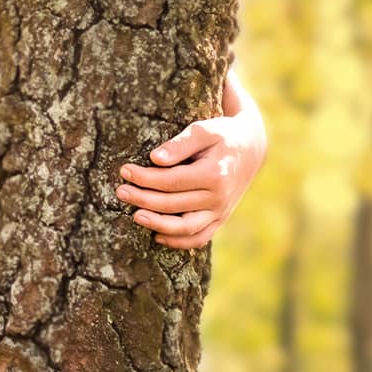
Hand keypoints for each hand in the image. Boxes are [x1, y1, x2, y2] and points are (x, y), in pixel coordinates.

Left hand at [116, 115, 266, 249]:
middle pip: (174, 204)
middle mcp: (219, 197)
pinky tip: (157, 235)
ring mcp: (221, 211)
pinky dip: (178, 241)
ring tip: (135, 216)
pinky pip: (199, 238)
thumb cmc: (221, 135)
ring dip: (157, 224)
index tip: (125, 171)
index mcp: (215, 174)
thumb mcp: (204, 130)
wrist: (250, 149)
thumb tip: (155, 159)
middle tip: (121, 192)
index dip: (145, 178)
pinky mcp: (220, 219)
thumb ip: (180, 143)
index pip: (171, 181)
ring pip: (186, 227)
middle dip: (143, 199)